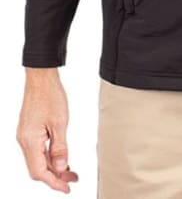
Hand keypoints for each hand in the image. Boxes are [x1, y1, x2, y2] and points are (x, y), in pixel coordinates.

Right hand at [16, 68, 78, 192]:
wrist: (40, 78)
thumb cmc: (50, 95)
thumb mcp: (60, 123)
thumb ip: (60, 147)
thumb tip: (61, 167)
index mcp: (30, 141)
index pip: (39, 172)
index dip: (54, 183)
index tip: (67, 189)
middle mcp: (24, 141)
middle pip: (37, 169)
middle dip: (55, 176)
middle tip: (73, 179)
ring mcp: (25, 136)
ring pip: (38, 160)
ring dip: (53, 167)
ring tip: (70, 170)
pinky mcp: (28, 131)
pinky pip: (37, 150)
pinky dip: (49, 157)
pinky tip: (61, 157)